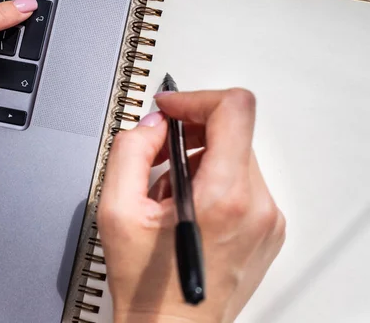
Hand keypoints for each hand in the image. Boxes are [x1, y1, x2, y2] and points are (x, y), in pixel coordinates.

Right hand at [98, 89, 285, 322]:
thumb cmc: (150, 287)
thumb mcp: (117, 211)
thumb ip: (130, 152)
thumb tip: (151, 126)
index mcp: (225, 197)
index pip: (234, 109)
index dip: (195, 98)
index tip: (170, 109)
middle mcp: (258, 206)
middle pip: (233, 131)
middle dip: (190, 133)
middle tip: (157, 157)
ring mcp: (268, 219)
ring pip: (236, 155)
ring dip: (199, 159)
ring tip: (167, 194)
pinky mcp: (268, 228)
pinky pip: (243, 181)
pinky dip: (212, 180)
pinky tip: (186, 208)